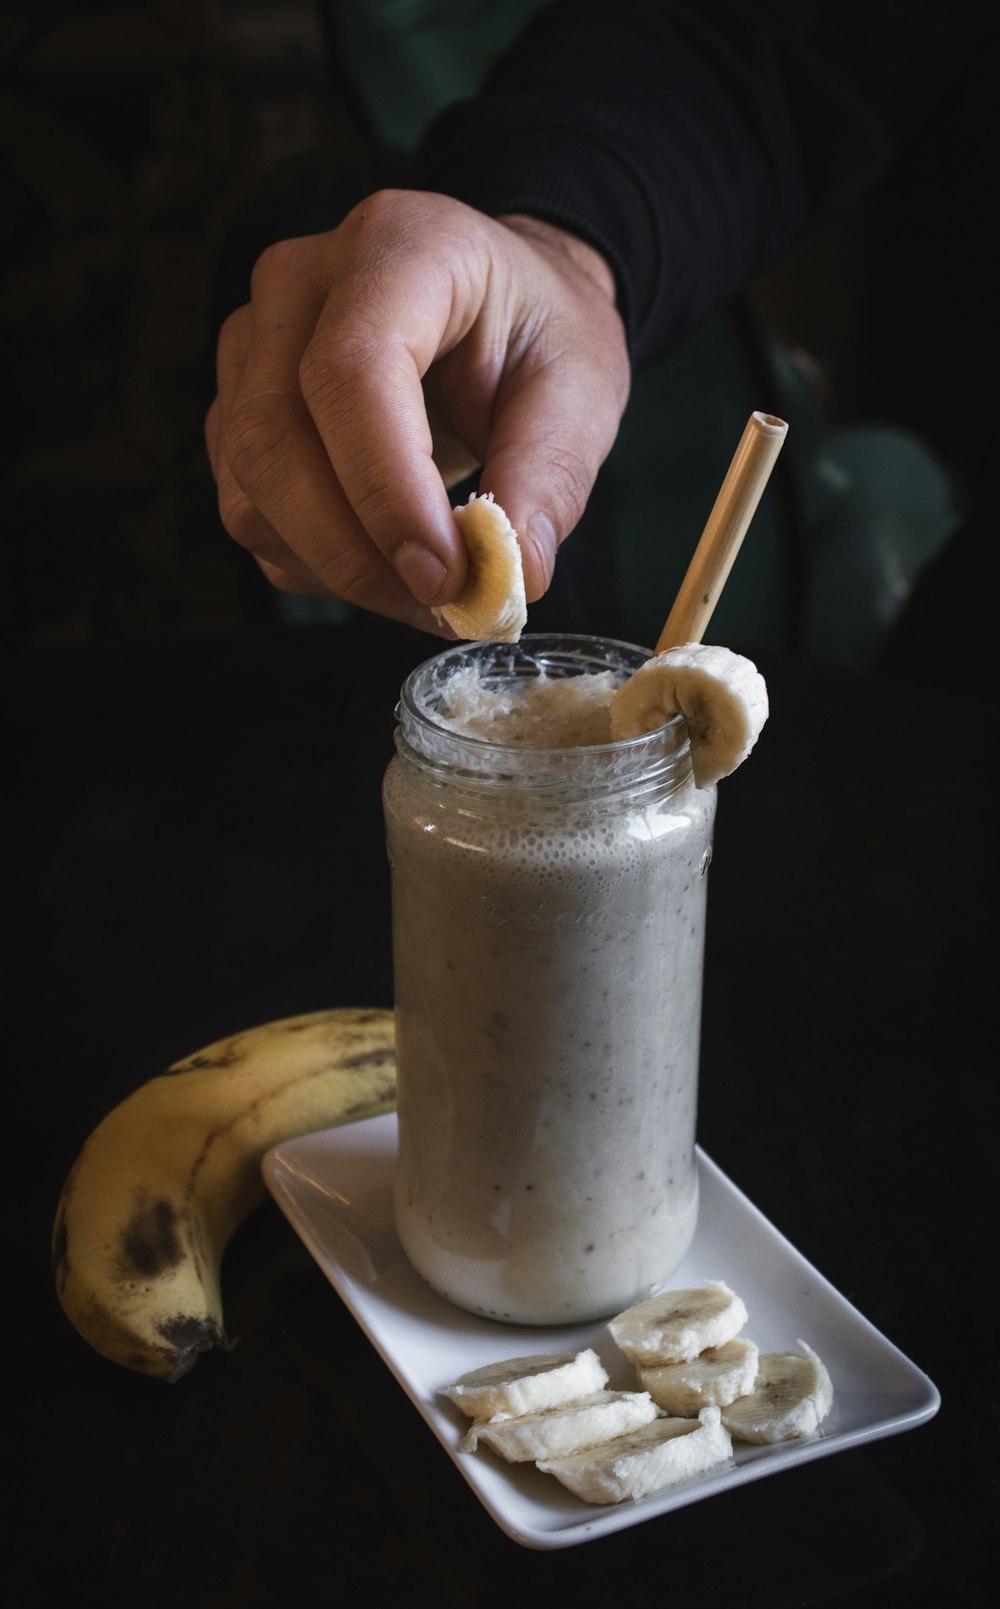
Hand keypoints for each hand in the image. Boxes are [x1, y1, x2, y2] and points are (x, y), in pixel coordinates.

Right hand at [204, 189, 629, 631]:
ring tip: (428, 592)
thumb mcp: (580, 391)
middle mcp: (298, 283)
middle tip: (444, 605)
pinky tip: (386, 567)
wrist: (499, 308)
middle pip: (273, 437)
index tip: (445, 575)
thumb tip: (514, 579)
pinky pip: (251, 515)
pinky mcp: (237, 411)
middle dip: (355, 552)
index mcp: (396, 247)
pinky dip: (317, 567)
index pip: (351, 370)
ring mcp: (250, 347)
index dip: (386, 488)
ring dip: (337, 570)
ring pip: (250, 490)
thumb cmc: (538, 335)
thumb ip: (549, 478)